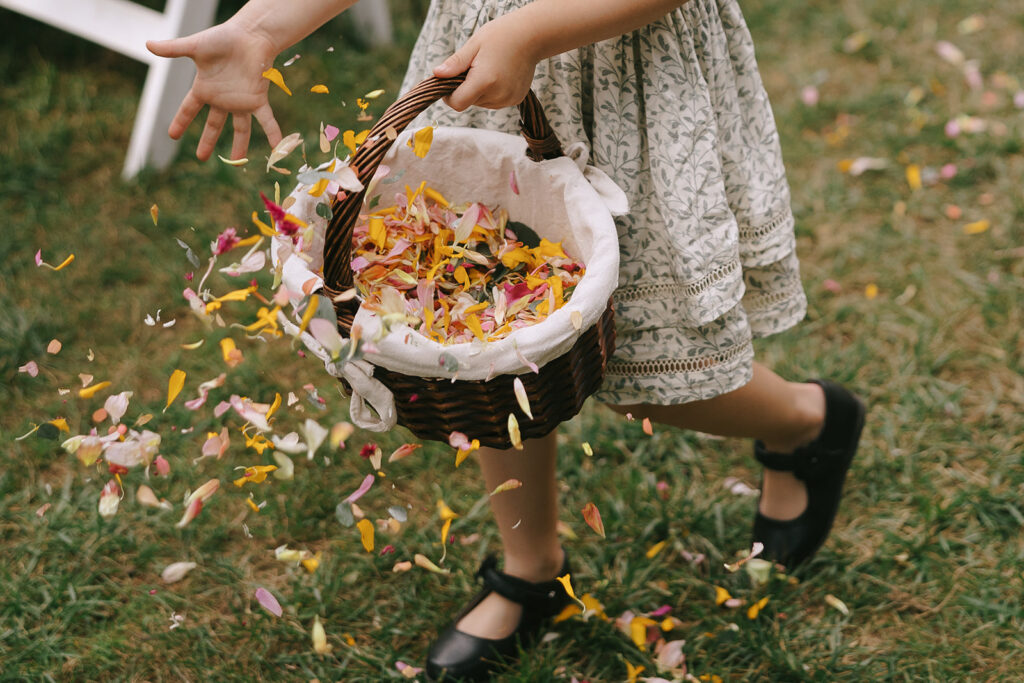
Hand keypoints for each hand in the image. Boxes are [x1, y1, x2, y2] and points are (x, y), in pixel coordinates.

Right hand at [147, 22, 283, 160]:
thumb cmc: (222, 38)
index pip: (189, 109)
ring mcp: (241, 101)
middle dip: (208, 141)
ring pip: (240, 128)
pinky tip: (277, 148)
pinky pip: (266, 120)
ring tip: (236, 160)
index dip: (180, 122)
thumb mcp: (194, 46)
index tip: (172, 135)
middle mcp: (222, 98)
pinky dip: (273, 133)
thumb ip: (173, 49)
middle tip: (202, 157)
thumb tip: (147, 43)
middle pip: (214, 124)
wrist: (249, 34)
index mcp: (205, 88)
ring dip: (239, 145)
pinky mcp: (258, 98)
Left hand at [432, 13, 539, 111]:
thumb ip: (455, 64)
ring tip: (489, 69)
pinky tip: (499, 75)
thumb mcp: (474, 45)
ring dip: (478, 91)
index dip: (449, 96)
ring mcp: (508, 99)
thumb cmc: (501, 36)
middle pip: (469, 102)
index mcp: (485, 81)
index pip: (457, 103)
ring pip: (481, 103)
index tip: (448, 83)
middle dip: (465, 88)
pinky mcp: (515, 100)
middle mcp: (498, 95)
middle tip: (473, 67)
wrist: (532, 36)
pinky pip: (494, 101)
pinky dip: (491, 92)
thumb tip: (437, 75)